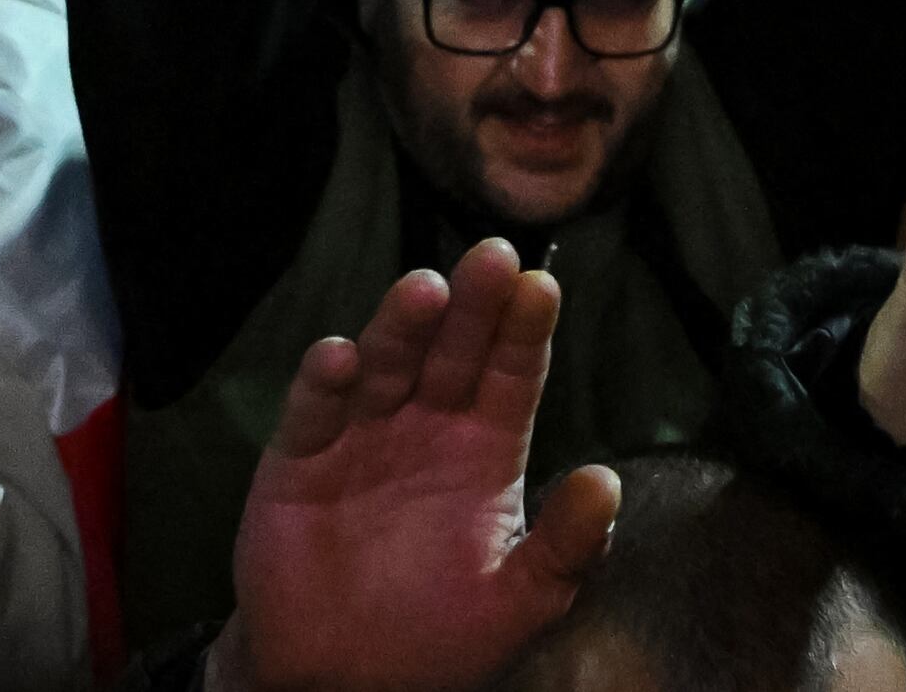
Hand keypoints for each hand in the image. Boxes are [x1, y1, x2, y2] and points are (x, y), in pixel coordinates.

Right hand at [227, 243, 621, 691]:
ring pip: (386, 363)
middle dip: (474, 306)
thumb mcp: (522, 602)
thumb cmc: (441, 640)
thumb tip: (606, 481)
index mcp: (485, 448)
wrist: (345, 687)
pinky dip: (324, 381)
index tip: (542, 287)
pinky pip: (314, 412)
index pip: (512, 374)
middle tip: (494, 257)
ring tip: (424, 290)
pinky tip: (340, 358)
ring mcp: (361, 435)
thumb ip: (568, 546)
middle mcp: (426, 425)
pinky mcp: (298, 460)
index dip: (525, 332)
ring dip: (402, 325)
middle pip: (453, 350)